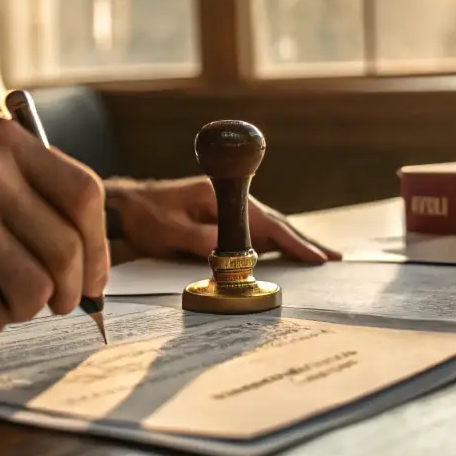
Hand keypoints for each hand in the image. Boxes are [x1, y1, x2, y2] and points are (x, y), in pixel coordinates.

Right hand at [0, 114, 107, 332]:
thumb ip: (31, 194)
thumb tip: (95, 260)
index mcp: (2, 144)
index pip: (84, 197)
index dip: (99, 245)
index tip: (96, 275)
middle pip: (67, 250)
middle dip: (71, 290)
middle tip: (56, 302)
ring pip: (36, 291)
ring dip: (23, 308)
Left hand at [106, 177, 340, 263]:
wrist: (123, 206)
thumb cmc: (144, 216)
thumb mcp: (170, 232)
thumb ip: (202, 241)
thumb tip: (235, 253)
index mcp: (219, 196)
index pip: (264, 223)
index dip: (292, 242)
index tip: (316, 257)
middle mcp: (226, 197)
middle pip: (272, 221)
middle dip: (302, 240)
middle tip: (332, 258)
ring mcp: (223, 204)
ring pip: (265, 225)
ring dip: (291, 240)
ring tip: (317, 255)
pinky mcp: (217, 215)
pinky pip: (253, 228)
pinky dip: (273, 239)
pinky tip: (283, 249)